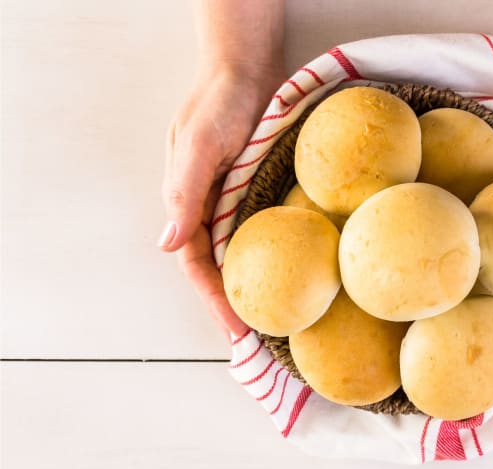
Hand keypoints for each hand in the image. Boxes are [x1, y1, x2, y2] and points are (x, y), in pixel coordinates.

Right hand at [159, 63, 284, 339]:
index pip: (198, 266)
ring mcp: (235, 200)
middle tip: (258, 340)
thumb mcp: (197, 147)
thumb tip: (166, 245)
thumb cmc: (218, 104)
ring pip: (241, 253)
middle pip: (219, 267)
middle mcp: (210, 208)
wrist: (246, 68)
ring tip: (276, 319)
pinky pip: (263, 231)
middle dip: (234, 304)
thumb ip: (183, 193)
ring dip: (254, 285)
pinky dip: (272, 255)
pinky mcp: (259, 189)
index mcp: (187, 204)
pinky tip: (291, 272)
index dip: (215, 300)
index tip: (237, 330)